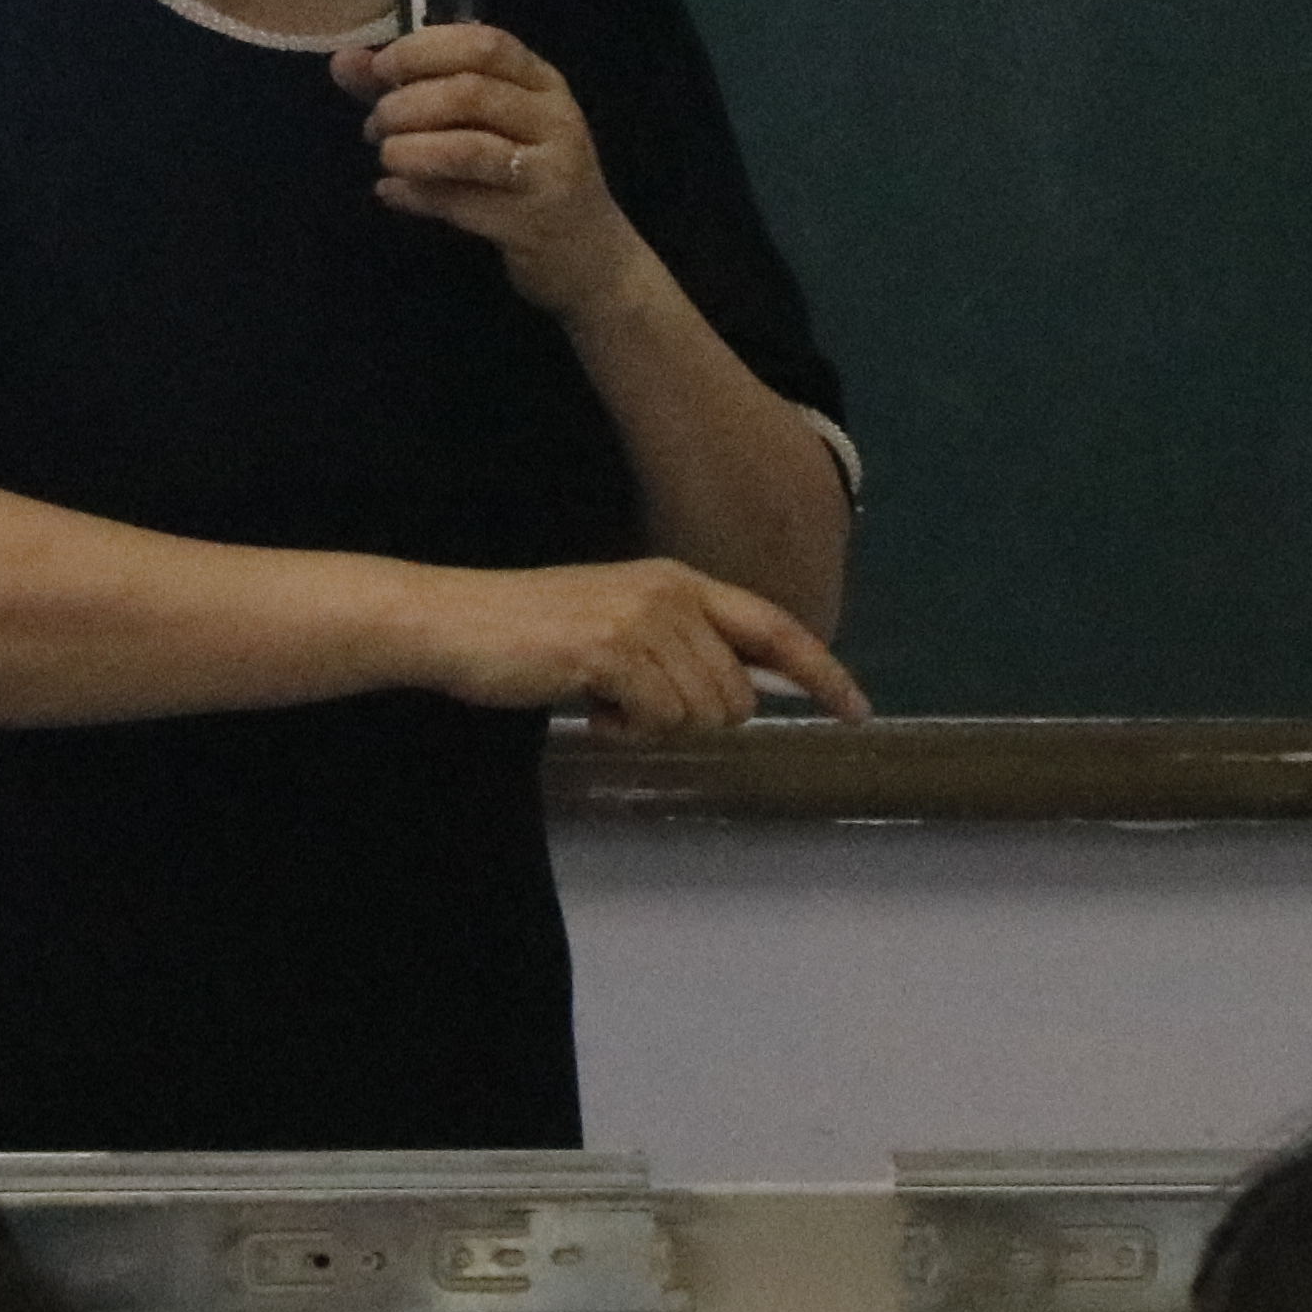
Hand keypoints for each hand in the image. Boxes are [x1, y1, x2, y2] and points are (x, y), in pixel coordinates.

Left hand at [332, 23, 644, 318]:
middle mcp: (554, 118)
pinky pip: (463, 203)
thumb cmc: (528, 178)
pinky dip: (417, 195)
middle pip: (470, 92)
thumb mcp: (488, 125)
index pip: (485, 43)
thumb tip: (343, 61)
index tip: (380, 69)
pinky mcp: (533, 222)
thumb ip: (416, 87)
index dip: (424, 50)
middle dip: (407, 104)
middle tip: (375, 125)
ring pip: (468, 148)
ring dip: (411, 149)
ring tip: (385, 157)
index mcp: (543, 82)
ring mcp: (549, 171)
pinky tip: (391, 192)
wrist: (593, 261)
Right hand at [409, 556, 872, 738]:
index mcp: (679, 581)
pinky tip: (585, 705)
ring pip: (700, 713)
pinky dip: (623, 730)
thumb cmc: (532, 634)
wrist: (455, 622)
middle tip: (626, 704)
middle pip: (736, 694)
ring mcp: (645, 618)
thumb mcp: (619, 626)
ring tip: (600, 697)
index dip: (821, 672)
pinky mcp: (615, 650)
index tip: (856, 708)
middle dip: (691, 717)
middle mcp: (673, 593)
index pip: (775, 628)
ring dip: (650, 724)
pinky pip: (657, 720)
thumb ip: (679, 649)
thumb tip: (737, 697)